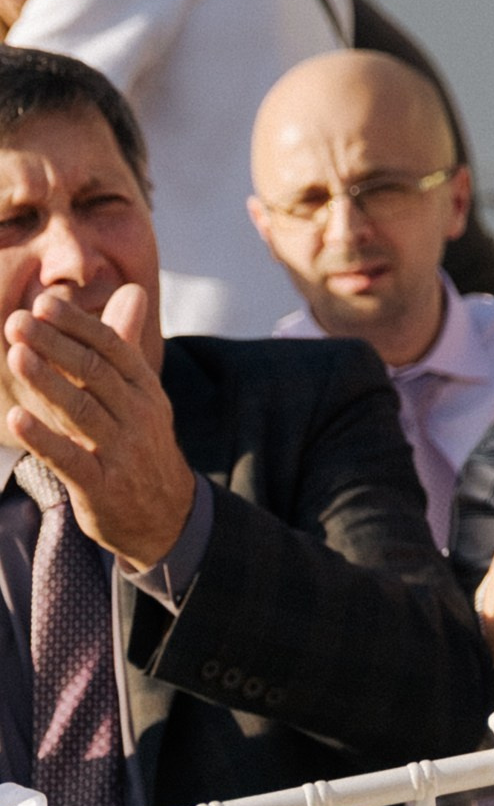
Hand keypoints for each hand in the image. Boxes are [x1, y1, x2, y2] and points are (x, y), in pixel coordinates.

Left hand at [4, 284, 196, 570]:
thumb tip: (131, 290)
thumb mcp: (141, 393)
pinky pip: (70, 459)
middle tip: (18, 321)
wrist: (165, 514)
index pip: (112, 346)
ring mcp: (121, 451)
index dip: (77, 323)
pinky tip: (16, 417)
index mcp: (145, 388)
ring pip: (82, 410)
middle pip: (94, 372)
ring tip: (16, 356)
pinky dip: (43, 437)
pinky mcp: (102, 487)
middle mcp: (137, 415)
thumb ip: (127, 343)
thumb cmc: (140, 443)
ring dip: (47, 382)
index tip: (43, 303)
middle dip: (54, 344)